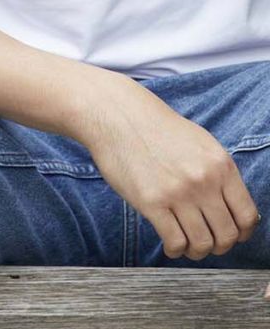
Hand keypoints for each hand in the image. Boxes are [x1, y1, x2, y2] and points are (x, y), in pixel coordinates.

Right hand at [81, 73, 259, 260]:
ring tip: (187, 245)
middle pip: (227, 235)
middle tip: (208, 243)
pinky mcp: (152, 202)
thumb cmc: (158, 128)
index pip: (247, 216)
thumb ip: (219, 173)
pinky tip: (170, 244)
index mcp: (220, 164)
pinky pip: (175, 242)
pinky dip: (175, 250)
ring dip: (196, 251)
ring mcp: (178, 192)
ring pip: (202, 244)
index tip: (233, 236)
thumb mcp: (200, 143)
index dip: (242, 233)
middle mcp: (204, 180)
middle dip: (219, 246)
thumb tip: (234, 206)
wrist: (120, 115)